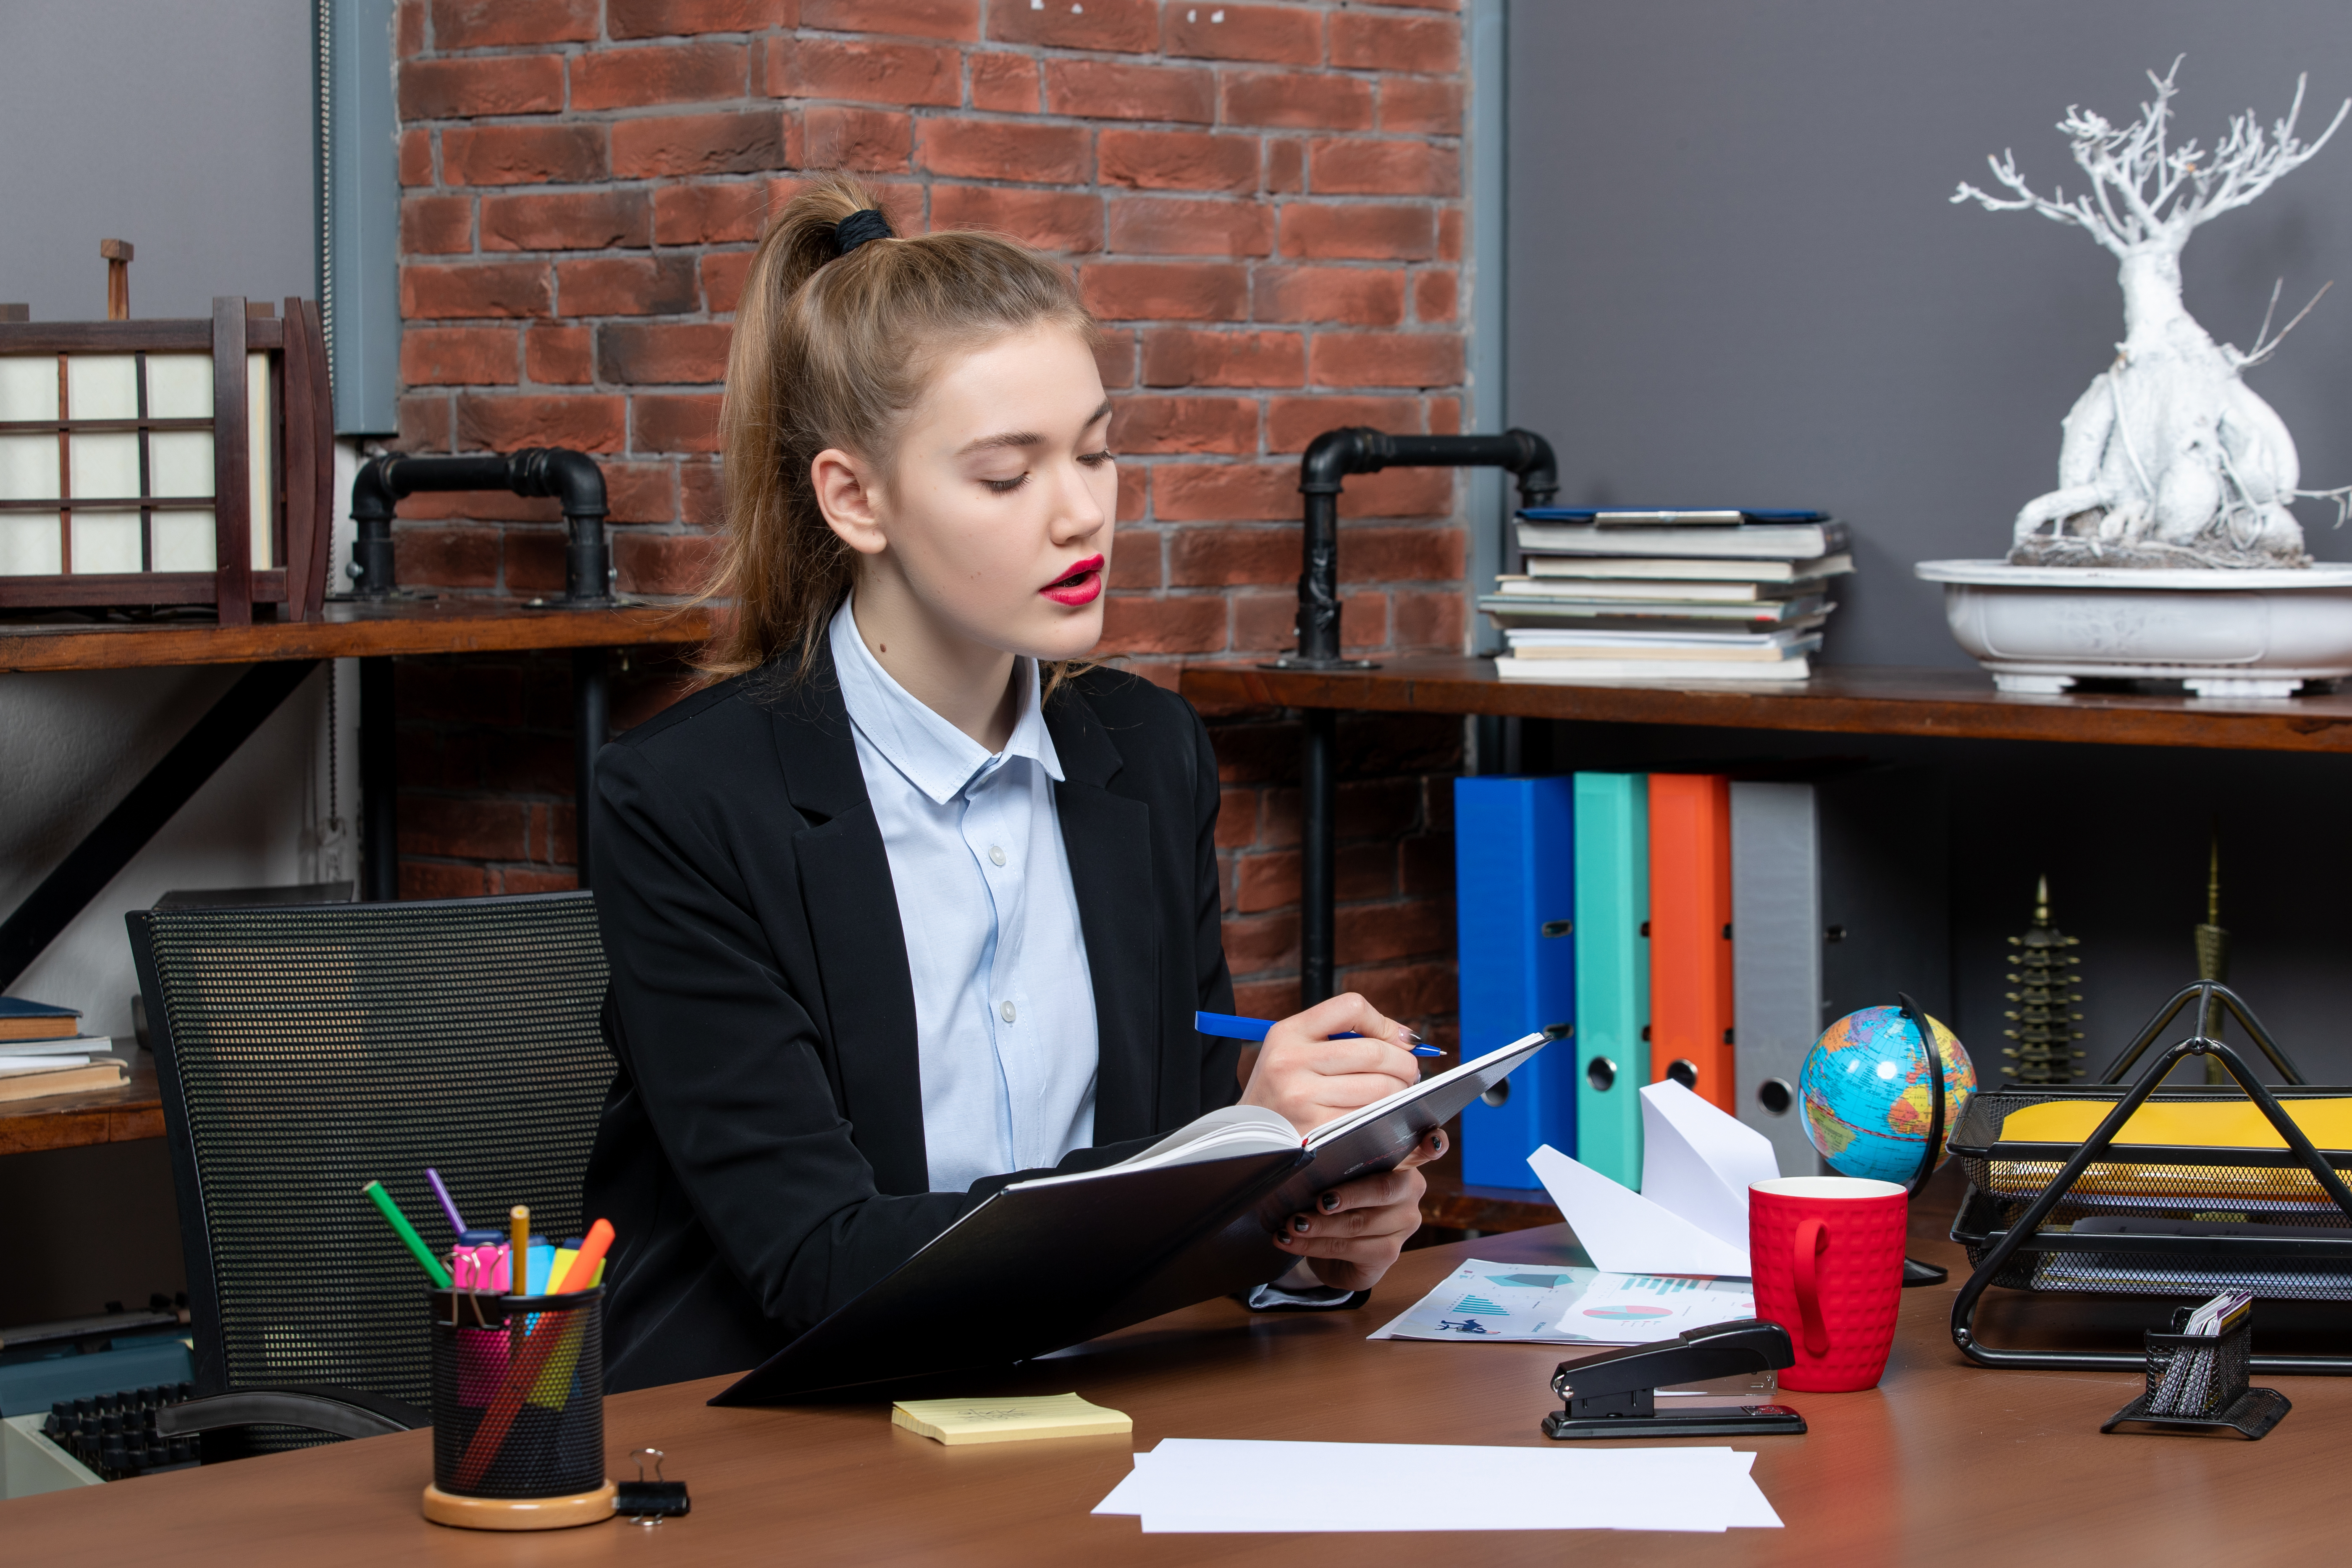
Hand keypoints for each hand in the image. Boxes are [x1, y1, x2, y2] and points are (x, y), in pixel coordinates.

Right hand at [1235, 992, 1422, 1139]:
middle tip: (1409, 1073)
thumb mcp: (1295, 1052)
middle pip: (1374, 1051)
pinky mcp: (1315, 1130)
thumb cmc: (1284, 1091)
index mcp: (1287, 1033)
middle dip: (1404, 1063)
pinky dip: (1386, 1117)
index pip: (1350, 1007)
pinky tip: (1381, 1117)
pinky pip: (1370, 1117)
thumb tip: (1406, 1039)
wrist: (1249, 1138)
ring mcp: (1301, 1097)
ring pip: (1379, 1087)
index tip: (1398, 1040)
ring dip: (1400, 1092)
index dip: (1384, 1023)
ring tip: (1396, 1095)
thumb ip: (1343, 1038)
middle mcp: (1291, 1061)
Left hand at [1273, 1127, 1447, 1291]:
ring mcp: (1403, 1224)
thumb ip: (1335, 1157)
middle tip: (1319, 1199)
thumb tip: (1306, 1148)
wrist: (1333, 1249)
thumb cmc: (1336, 1198)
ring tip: (1292, 1223)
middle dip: (1347, 1195)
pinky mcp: (1388, 1254)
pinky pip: (1348, 1249)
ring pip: (1360, 1223)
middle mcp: (1410, 1191)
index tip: (1431, 1140)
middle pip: (1383, 1189)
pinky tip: (1290, 1240)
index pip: (1426, 1148)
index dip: (1433, 1143)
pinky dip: (1314, 1245)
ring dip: (1320, 1225)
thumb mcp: (1335, 1171)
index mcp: (1402, 1161)